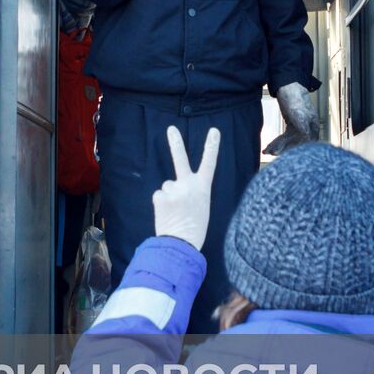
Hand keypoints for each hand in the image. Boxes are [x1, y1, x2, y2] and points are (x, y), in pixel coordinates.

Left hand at [153, 126, 220, 250]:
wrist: (181, 244)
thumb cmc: (195, 229)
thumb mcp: (202, 207)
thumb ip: (192, 192)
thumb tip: (177, 188)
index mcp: (203, 188)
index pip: (209, 163)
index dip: (212, 146)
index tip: (214, 131)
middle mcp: (188, 184)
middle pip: (181, 159)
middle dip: (176, 143)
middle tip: (171, 129)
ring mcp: (174, 189)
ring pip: (168, 187)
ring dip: (169, 196)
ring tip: (174, 212)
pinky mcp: (160, 196)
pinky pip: (159, 196)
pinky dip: (161, 204)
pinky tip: (166, 214)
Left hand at [263, 82, 319, 155]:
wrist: (288, 85)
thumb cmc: (294, 94)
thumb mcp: (297, 107)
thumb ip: (301, 119)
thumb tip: (305, 133)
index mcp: (312, 124)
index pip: (306, 141)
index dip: (296, 148)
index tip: (285, 152)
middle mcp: (308, 128)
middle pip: (297, 143)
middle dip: (285, 149)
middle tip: (273, 153)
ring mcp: (300, 128)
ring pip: (290, 142)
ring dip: (279, 147)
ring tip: (267, 151)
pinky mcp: (292, 128)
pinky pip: (285, 138)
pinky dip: (278, 143)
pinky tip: (269, 148)